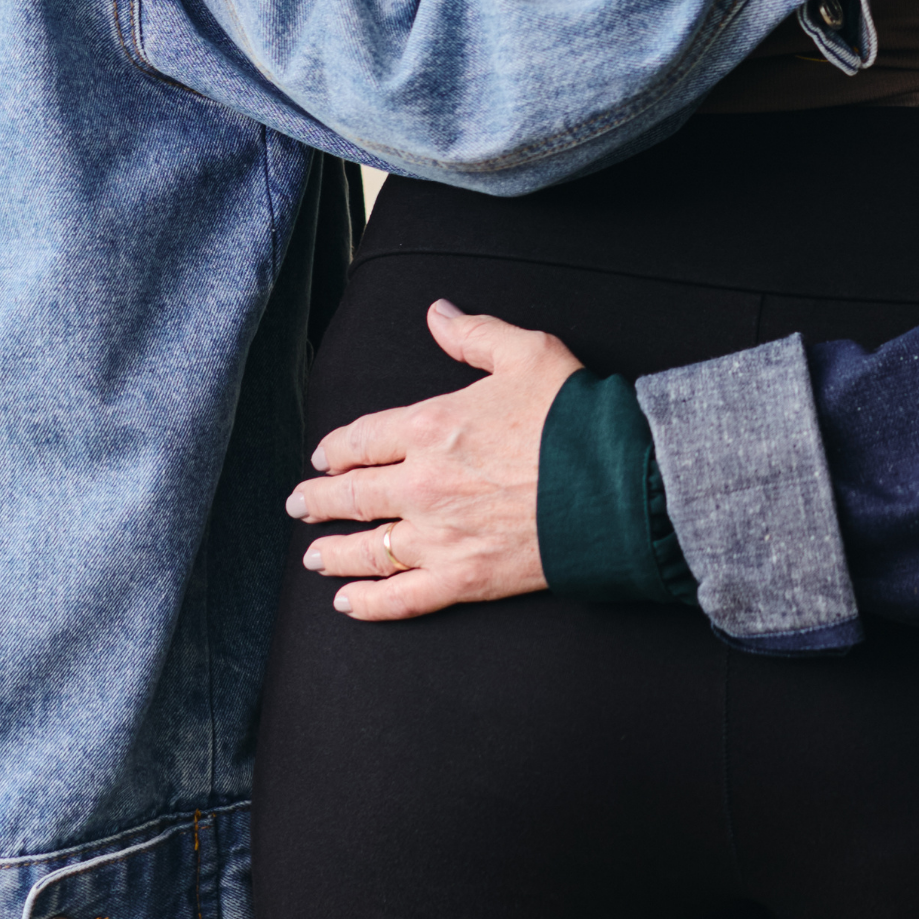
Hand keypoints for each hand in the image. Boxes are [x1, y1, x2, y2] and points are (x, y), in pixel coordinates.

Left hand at [283, 306, 579, 620]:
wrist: (619, 484)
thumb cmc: (575, 418)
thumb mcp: (526, 353)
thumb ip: (474, 334)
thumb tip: (439, 313)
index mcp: (432, 425)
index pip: (361, 440)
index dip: (335, 451)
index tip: (323, 459)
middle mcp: (423, 483)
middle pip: (351, 496)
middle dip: (317, 501)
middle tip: (300, 505)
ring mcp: (440, 535)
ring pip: (366, 549)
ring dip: (332, 553)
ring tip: (314, 556)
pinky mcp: (463, 577)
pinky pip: (401, 597)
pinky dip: (369, 604)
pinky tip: (347, 605)